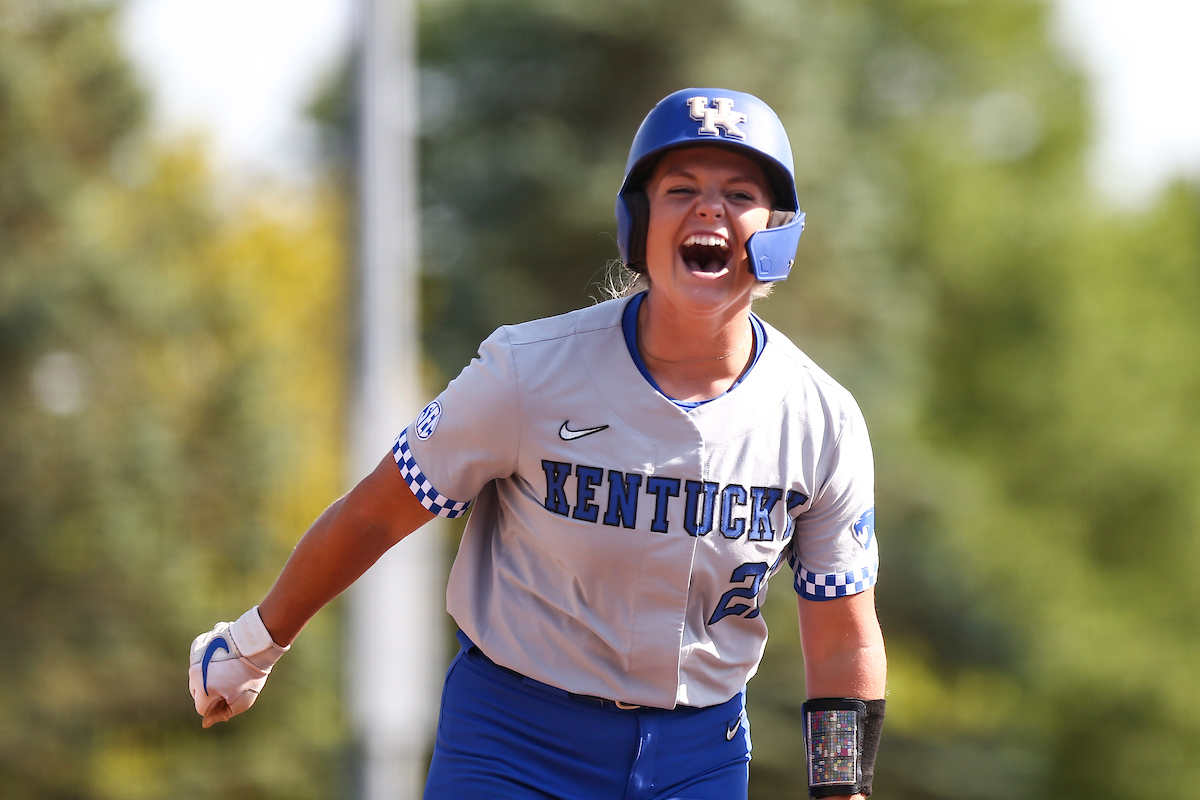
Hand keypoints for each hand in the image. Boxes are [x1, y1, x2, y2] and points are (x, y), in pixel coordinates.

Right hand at [188, 607, 288, 727]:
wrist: (257, 645)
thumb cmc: (251, 675)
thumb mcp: (242, 701)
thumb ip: (222, 714)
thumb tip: (206, 722)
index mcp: (203, 689)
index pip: (202, 708)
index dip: (217, 706)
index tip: (231, 695)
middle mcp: (194, 673)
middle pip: (197, 692)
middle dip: (210, 692)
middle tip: (230, 683)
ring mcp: (195, 658)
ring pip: (197, 675)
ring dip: (208, 676)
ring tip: (228, 669)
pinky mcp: (198, 645)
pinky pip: (198, 659)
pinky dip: (207, 661)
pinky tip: (223, 658)